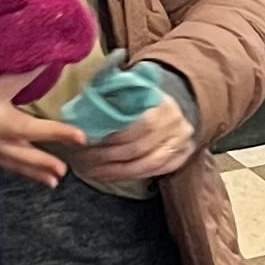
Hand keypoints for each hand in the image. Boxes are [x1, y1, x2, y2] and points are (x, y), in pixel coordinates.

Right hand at [0, 45, 73, 186]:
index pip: (15, 80)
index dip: (35, 70)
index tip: (55, 58)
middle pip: (26, 130)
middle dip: (53, 134)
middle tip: (79, 138)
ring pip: (21, 156)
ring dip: (43, 164)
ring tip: (63, 172)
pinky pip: (12, 166)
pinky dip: (31, 174)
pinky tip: (50, 182)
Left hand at [71, 79, 199, 186]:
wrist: (177, 109)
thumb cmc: (147, 99)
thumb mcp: (135, 87)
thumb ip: (118, 88)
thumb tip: (93, 97)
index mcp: (165, 105)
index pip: (141, 125)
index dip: (115, 136)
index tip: (89, 141)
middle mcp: (176, 126)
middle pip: (140, 148)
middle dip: (109, 156)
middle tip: (84, 159)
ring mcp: (180, 145)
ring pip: (146, 165)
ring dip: (116, 171)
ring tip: (92, 172)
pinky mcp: (178, 160)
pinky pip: (152, 173)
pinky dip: (127, 176)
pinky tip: (108, 175)